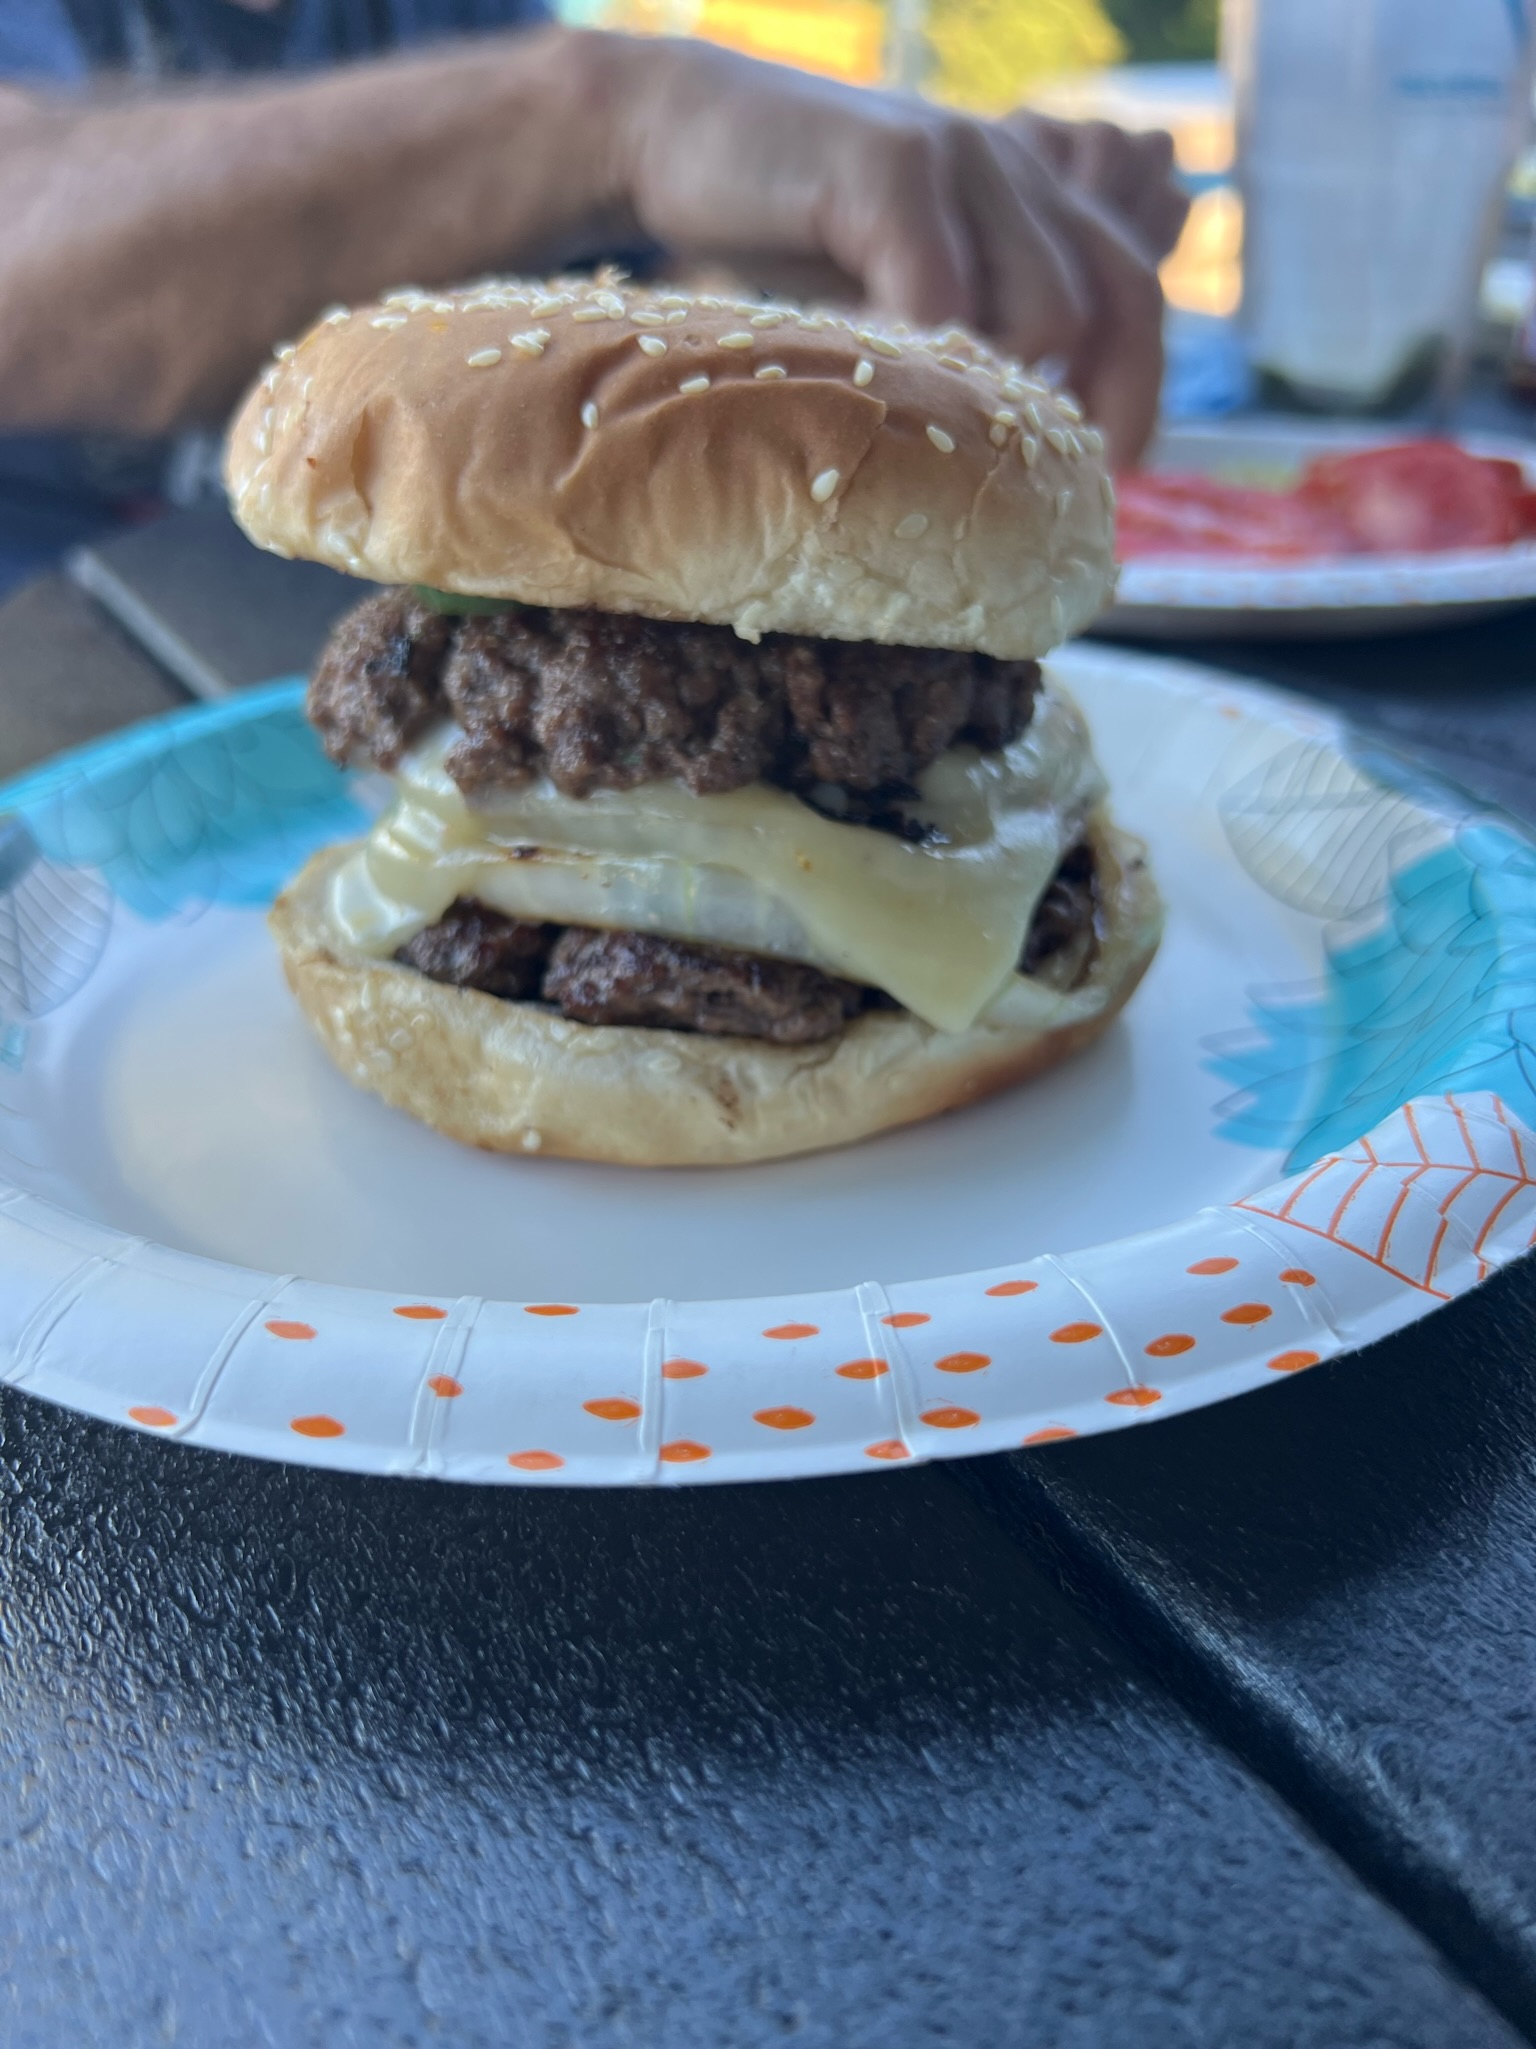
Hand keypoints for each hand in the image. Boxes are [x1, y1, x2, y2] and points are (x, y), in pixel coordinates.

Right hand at [605, 38, 1169, 464]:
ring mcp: (957, 159)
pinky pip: (941, 292)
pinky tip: (869, 385)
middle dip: (1092, 405)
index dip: (1140, 385)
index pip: (1133, 288)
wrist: (675, 135)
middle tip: (1041, 496)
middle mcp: (1010, 167)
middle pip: (1112, 300)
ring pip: (1044, 308)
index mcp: (1025, 195)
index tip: (1115, 472)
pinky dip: (918, 354)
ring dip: (993, 389)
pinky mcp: (889, 165)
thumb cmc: (782, 236)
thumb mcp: (888, 287)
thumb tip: (998, 468)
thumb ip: (954, 333)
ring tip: (920, 427)